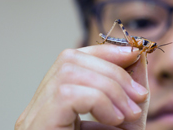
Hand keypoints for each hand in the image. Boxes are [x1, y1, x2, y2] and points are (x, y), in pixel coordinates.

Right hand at [15, 44, 149, 129]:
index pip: (73, 57)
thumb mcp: (123, 121)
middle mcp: (38, 106)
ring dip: (110, 88)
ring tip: (128, 113)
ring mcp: (33, 117)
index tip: (134, 54)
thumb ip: (129, 92)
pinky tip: (114, 119)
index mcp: (55, 100)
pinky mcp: (36, 126)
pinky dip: (99, 100)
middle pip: (70, 60)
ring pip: (70, 73)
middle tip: (139, 95)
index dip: (105, 50)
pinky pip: (68, 95)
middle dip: (113, 72)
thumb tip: (138, 59)